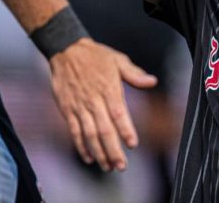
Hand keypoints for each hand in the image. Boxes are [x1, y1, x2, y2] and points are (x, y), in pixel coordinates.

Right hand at [48, 37, 157, 171]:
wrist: (66, 51)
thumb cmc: (96, 56)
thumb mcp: (118, 60)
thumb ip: (134, 74)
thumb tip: (152, 81)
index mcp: (109, 89)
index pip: (119, 114)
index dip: (126, 130)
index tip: (133, 145)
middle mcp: (94, 100)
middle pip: (104, 130)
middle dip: (113, 150)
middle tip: (121, 166)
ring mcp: (79, 107)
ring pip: (89, 134)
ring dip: (99, 152)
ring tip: (108, 167)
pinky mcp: (67, 110)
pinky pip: (74, 131)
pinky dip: (81, 146)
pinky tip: (89, 158)